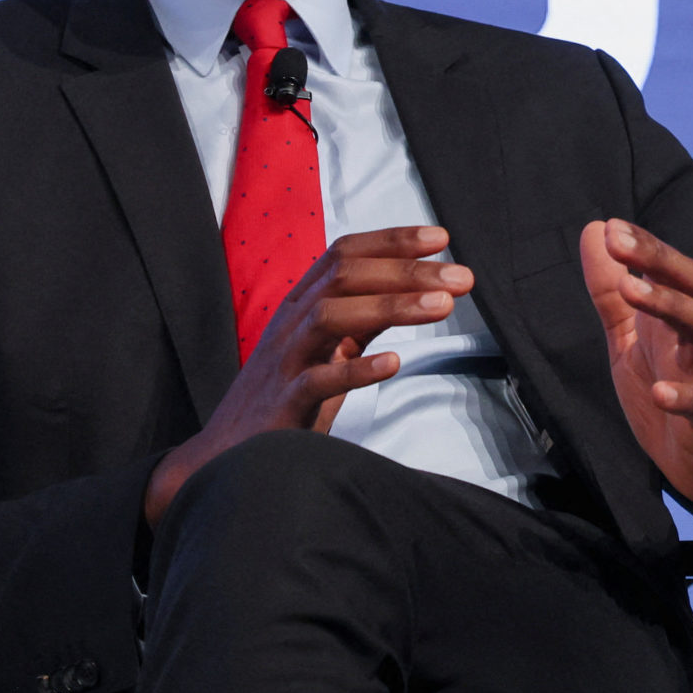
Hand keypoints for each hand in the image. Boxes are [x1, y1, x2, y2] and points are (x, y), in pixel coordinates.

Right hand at [144, 226, 472, 525]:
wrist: (230, 455)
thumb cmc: (287, 398)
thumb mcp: (327, 348)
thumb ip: (363, 317)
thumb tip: (416, 288)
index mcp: (300, 305)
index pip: (343, 255)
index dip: (391, 241)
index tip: (440, 238)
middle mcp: (290, 324)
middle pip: (345, 278)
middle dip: (406, 271)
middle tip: (462, 276)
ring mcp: (284, 362)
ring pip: (331, 316)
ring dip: (391, 306)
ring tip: (442, 307)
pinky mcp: (283, 404)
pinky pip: (317, 380)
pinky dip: (356, 369)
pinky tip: (393, 362)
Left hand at [580, 218, 692, 510]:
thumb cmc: (670, 389)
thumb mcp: (629, 339)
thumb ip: (611, 291)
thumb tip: (595, 230)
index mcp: (674, 319)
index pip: (669, 269)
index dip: (644, 246)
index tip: (610, 228)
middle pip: (692, 286)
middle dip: (659, 260)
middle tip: (619, 242)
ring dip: (671, 306)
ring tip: (633, 290)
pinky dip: (684, 396)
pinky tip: (660, 391)